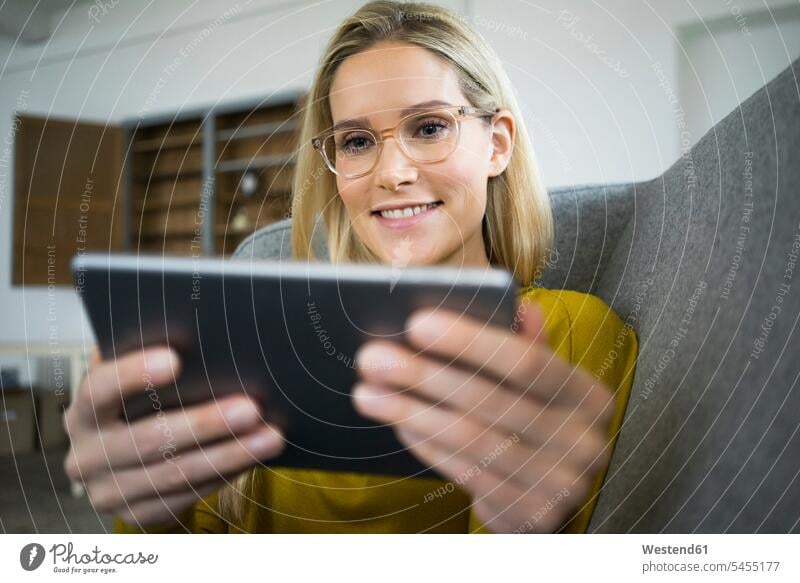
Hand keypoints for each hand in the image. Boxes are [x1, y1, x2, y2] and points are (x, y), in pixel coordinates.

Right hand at [63, 346, 284, 526]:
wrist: (125, 460)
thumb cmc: (140, 405)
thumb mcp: (136, 381)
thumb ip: (153, 359)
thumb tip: (202, 335)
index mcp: (84, 412)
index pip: (98, 390)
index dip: (132, 374)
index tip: (174, 359)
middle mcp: (87, 456)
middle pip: (149, 439)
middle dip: (205, 423)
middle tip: (251, 407)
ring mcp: (110, 492)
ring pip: (176, 473)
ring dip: (229, 454)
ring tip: (269, 436)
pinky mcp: (139, 515)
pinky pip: (188, 495)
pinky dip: (226, 474)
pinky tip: (253, 457)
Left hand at [351, 299, 615, 532]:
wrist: (554, 496)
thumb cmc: (538, 421)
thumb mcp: (543, 383)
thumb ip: (527, 345)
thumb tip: (516, 307)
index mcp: (588, 396)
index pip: (526, 361)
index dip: (469, 341)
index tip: (415, 322)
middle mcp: (582, 441)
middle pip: (490, 401)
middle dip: (423, 376)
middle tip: (371, 357)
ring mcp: (560, 484)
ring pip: (470, 438)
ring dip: (411, 411)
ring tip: (367, 392)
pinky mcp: (530, 515)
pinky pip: (466, 472)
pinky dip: (427, 444)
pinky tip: (399, 423)